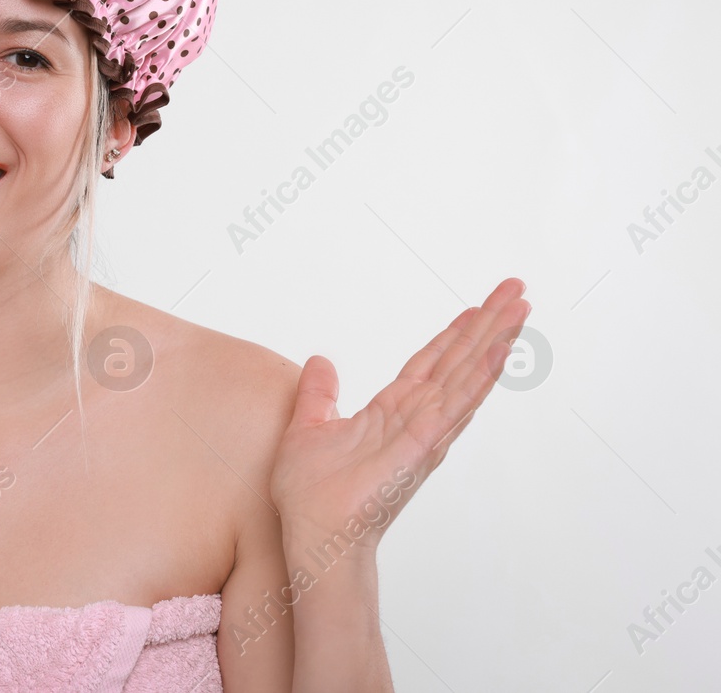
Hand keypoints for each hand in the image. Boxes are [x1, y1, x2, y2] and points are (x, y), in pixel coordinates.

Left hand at [269, 277, 530, 549]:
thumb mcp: (306, 428)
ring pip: (465, 376)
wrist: (314, 535)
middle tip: (517, 290)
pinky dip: (478, 378)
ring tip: (519, 308)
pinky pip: (454, 406)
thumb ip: (318, 395)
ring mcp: (424, 433)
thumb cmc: (310, 496)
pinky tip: (498, 351)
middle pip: (458, 361)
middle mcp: (416, 419)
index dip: (454, 335)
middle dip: (488, 325)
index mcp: (391, 412)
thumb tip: (321, 361)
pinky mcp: (422, 447)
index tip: (478, 307)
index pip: (430, 363)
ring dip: (494, 341)